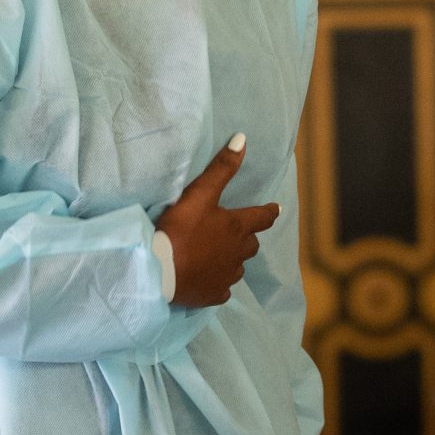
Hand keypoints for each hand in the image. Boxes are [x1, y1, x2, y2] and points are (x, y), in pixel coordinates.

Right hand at [157, 135, 280, 307]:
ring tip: (219, 256)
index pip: (262, 217)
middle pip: (251, 244)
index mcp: (237, 228)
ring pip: (238, 267)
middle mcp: (238, 253)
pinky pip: (222, 288)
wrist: (159, 270)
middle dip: (248, 237)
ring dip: (232, 259)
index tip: (276, 209)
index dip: (270, 212)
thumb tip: (242, 140)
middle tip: (239, 234)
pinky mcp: (214, 294)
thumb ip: (221, 168)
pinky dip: (218, 282)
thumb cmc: (181, 229)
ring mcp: (227, 276)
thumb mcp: (200, 194)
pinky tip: (209, 279)